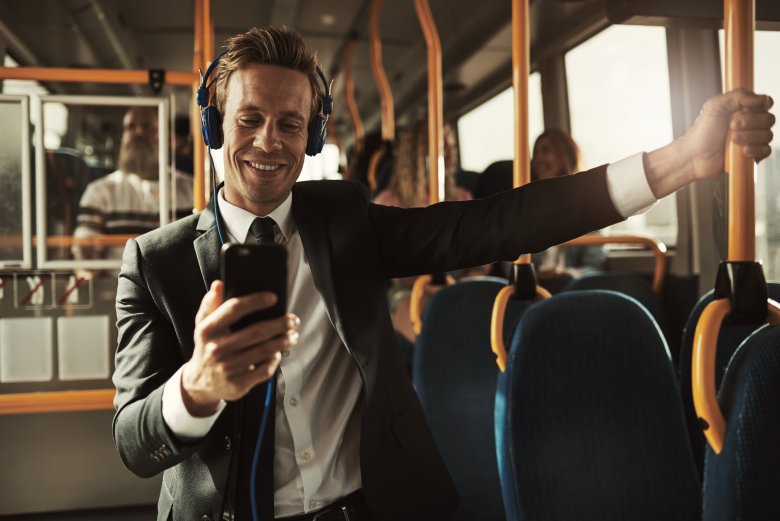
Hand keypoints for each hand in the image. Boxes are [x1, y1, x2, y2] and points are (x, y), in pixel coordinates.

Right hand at [181, 280, 298, 415]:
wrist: (199, 383)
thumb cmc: (207, 347)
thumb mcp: (203, 325)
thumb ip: (211, 304)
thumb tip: (219, 284)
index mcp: (207, 330)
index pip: (233, 309)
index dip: (255, 301)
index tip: (273, 298)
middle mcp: (216, 348)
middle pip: (257, 331)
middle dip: (280, 324)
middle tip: (293, 320)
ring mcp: (227, 367)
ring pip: (264, 351)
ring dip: (283, 341)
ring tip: (293, 335)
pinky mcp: (238, 384)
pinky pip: (264, 370)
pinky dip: (275, 360)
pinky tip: (278, 353)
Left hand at [645, 90, 774, 198]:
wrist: (694, 157)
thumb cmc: (702, 132)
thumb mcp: (715, 106)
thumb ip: (738, 95)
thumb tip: (762, 98)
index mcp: (743, 109)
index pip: (765, 103)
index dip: (758, 107)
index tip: (743, 110)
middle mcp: (750, 123)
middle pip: (769, 119)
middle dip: (751, 122)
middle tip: (732, 127)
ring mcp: (751, 139)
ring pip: (768, 135)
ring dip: (750, 137)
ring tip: (732, 140)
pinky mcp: (752, 155)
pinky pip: (766, 151)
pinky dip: (756, 150)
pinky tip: (743, 151)